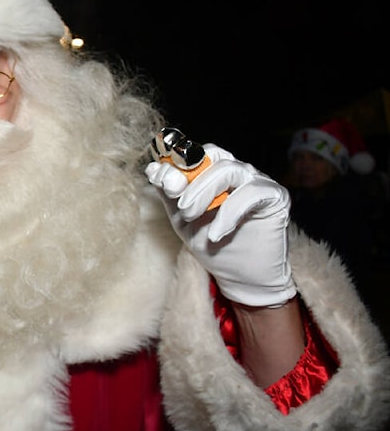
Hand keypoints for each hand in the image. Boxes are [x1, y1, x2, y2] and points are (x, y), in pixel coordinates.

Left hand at [145, 143, 295, 306]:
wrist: (242, 277)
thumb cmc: (213, 246)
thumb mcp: (182, 220)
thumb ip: (170, 195)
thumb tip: (154, 170)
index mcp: (214, 173)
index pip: (196, 153)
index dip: (175, 163)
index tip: (158, 179)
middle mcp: (237, 172)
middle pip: (213, 156)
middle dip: (189, 178)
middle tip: (178, 206)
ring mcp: (258, 182)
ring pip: (230, 169)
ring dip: (203, 192)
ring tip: (189, 216)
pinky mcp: (276, 197)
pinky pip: (251, 193)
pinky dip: (228, 213)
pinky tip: (215, 234)